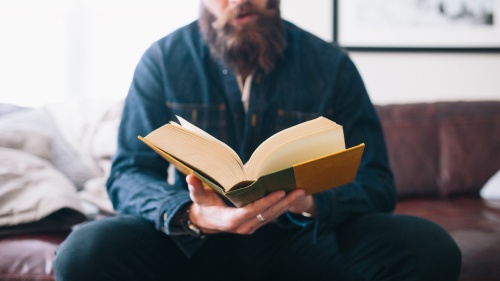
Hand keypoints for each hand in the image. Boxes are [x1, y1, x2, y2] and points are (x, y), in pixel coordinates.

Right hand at [186, 174, 309, 234]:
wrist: (205, 222)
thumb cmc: (202, 206)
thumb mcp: (198, 197)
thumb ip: (195, 188)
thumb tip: (190, 177)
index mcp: (231, 220)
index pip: (252, 211)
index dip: (266, 202)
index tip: (280, 192)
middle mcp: (243, 226)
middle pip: (268, 214)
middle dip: (285, 202)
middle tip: (299, 190)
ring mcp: (250, 227)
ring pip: (272, 216)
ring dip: (287, 205)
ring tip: (301, 192)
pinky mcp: (254, 224)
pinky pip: (270, 216)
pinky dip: (282, 207)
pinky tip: (292, 197)